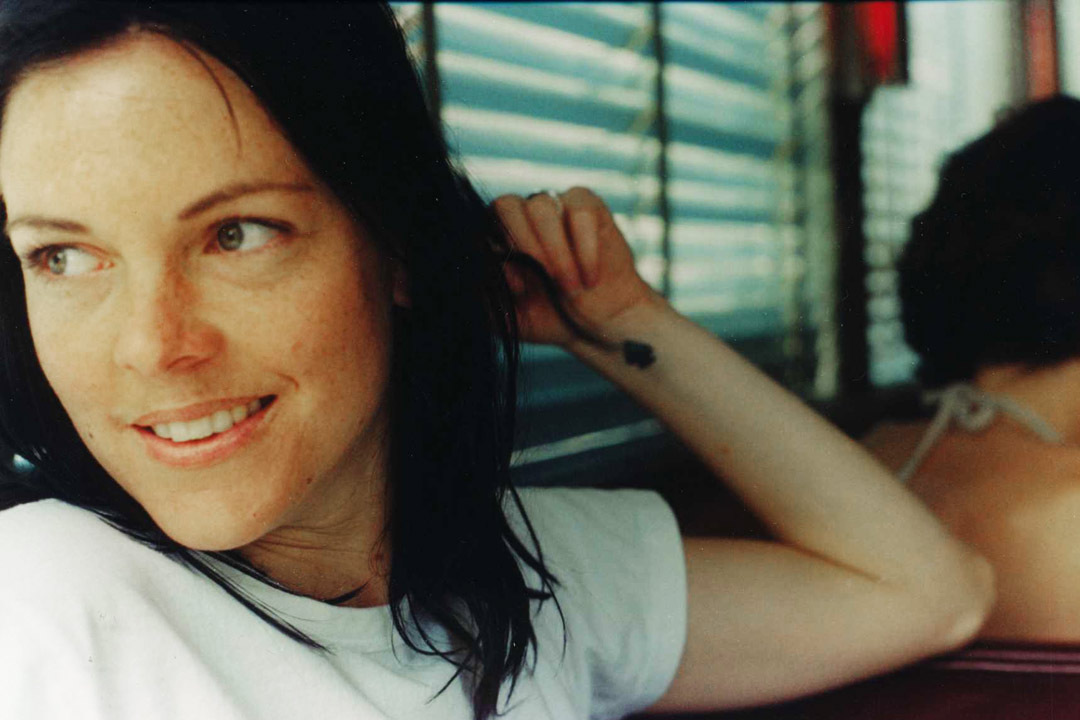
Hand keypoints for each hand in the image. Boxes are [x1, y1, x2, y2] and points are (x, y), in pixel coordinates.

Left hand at [493, 187, 658, 346]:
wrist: (596, 327)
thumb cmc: (549, 318)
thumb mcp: (510, 319)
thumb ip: (485, 302)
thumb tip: (472, 277)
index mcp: (495, 237)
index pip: (480, 227)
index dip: (497, 255)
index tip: (520, 290)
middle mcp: (520, 216)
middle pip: (506, 205)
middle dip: (524, 244)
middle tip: (547, 280)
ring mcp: (553, 206)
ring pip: (541, 206)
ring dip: (555, 250)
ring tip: (569, 287)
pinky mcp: (587, 205)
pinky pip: (580, 212)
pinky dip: (584, 247)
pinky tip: (590, 278)